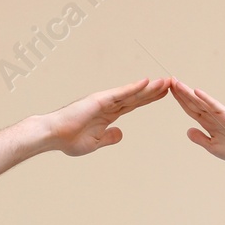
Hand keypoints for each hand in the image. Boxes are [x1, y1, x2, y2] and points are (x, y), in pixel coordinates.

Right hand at [40, 77, 170, 156]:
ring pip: (132, 93)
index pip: (133, 104)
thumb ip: (109, 137)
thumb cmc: (69, 140)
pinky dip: (134, 88)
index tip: (163, 94)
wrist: (53, 136)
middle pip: (136, 96)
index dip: (149, 99)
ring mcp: (104, 101)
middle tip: (171, 83)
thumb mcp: (95, 142)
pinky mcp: (99, 100)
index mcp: (108, 115)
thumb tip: (121, 134)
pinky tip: (147, 82)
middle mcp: (108, 105)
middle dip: (154, 90)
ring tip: (166, 82)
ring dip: (149, 87)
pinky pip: (120, 93)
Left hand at [168, 79, 224, 167]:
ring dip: (189, 92)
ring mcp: (219, 114)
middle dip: (181, 92)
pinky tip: (196, 92)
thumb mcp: (212, 146)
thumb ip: (200, 138)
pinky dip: (206, 98)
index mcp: (207, 122)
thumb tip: (188, 130)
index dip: (180, 100)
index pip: (190, 108)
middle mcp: (211, 115)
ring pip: (201, 101)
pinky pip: (214, 106)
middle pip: (193, 102)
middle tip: (170, 80)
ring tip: (178, 83)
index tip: (170, 90)